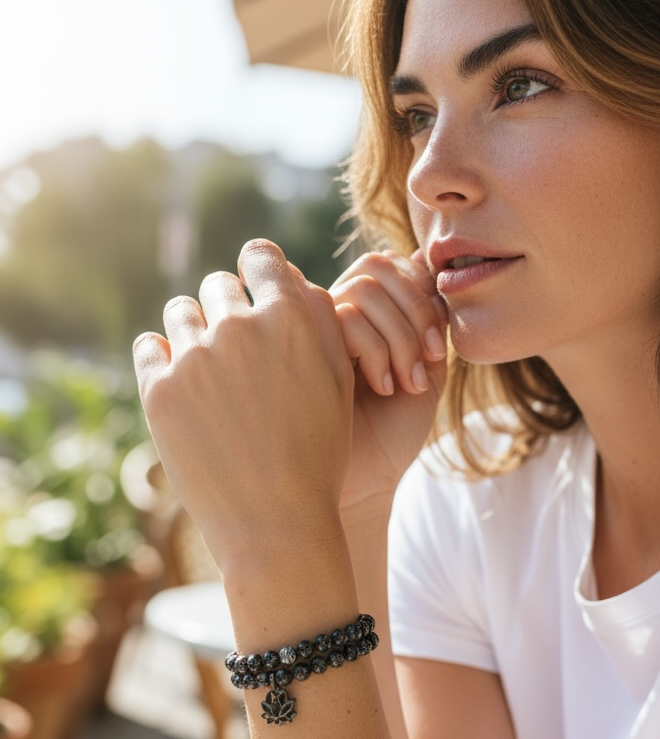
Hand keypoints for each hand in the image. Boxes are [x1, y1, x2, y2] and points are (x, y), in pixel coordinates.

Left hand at [133, 240, 354, 575]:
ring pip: (181, 312)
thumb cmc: (317, 455)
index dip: (258, 273)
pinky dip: (161, 359)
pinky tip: (181, 386)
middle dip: (227, 311)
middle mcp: (240, 327)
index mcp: (290, 317)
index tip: (255, 295)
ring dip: (192, 332)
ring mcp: (195, 358)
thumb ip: (315, 319)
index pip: (260, 257)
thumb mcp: (337, 382)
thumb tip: (284, 274)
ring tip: (208, 373)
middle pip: (218, 286)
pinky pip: (149, 346)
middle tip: (236, 353)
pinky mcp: (159, 391)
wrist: (276, 526)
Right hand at [328, 250, 447, 519]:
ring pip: (362, 290)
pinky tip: (382, 387)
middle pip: (375, 267)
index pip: (390, 264)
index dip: (422, 293)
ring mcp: (314, 332)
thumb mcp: (426, 366)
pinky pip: (343, 317)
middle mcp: (332, 315)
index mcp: (361, 313)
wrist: (367, 481)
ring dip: (399, 336)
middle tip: (427, 362)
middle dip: (414, 311)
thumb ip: (429, 317)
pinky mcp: (299, 352)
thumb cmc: (393, 431)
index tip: (439, 348)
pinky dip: (377, 349)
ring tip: (406, 381)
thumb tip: (428, 257)